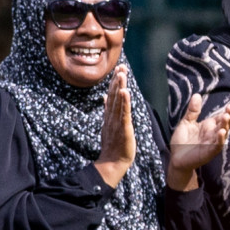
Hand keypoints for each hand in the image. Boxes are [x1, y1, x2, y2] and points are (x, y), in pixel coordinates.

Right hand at [95, 66, 136, 187]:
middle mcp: (112, 116)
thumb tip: (105, 97)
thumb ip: (108, 110)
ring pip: (119, 102)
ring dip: (120, 87)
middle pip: (114, 95)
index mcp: (110, 115)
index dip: (115, 82)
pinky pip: (124, 113)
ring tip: (122, 74)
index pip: (112, 95)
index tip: (118, 69)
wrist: (113, 162)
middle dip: (117, 81)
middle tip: (121, 67)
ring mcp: (117, 122)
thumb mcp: (109, 125)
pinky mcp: (123, 128)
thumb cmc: (113, 145)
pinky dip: (125, 102)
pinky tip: (125, 92)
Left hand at [168, 94, 229, 191]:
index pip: (222, 116)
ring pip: (223, 133)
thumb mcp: (186, 122)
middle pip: (225, 123)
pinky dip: (220, 139)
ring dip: (226, 125)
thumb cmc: (181, 142)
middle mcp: (213, 133)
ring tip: (226, 116)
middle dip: (229, 115)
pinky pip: (217, 145)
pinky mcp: (209, 152)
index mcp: (209, 125)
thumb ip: (192, 111)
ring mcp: (212, 143)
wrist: (176, 159)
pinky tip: (221, 132)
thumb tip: (197, 95)